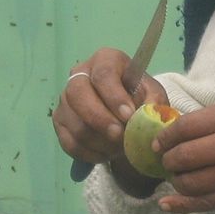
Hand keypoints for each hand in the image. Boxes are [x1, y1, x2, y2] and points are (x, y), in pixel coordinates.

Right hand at [52, 48, 167, 191]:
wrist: (125, 112)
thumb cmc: (139, 97)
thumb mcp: (153, 95)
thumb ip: (154, 102)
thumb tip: (148, 115)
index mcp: (105, 60)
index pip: (103, 74)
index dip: (114, 96)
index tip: (128, 115)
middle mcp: (79, 75)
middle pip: (77, 93)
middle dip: (100, 119)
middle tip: (119, 136)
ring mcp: (66, 99)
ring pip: (73, 122)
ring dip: (98, 141)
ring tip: (119, 147)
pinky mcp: (59, 121)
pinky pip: (69, 142)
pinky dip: (90, 153)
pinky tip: (107, 153)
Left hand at [153, 100, 214, 213]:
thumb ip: (214, 119)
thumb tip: (175, 132)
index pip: (189, 127)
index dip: (166, 135)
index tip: (158, 140)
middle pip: (186, 157)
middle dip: (167, 159)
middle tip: (164, 158)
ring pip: (192, 183)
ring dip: (175, 180)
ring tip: (175, 173)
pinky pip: (205, 204)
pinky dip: (182, 205)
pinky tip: (166, 203)